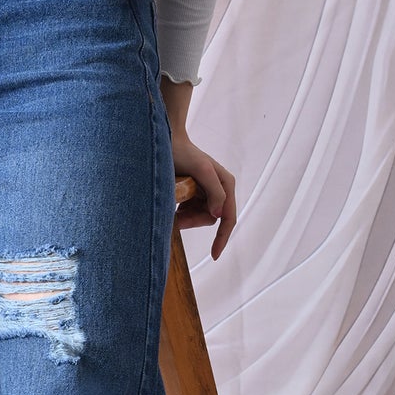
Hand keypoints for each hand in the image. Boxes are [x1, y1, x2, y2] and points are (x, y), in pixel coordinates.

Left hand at [170, 128, 237, 259]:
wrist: (165, 139)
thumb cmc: (182, 152)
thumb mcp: (201, 170)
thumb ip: (213, 191)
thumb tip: (219, 215)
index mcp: (226, 184)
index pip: (228, 218)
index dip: (222, 238)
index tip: (214, 255)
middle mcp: (219, 189)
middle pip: (210, 219)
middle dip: (193, 221)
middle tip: (175, 219)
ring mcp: (206, 191)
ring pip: (198, 216)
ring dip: (185, 216)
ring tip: (173, 206)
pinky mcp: (193, 193)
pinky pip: (190, 210)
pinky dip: (181, 211)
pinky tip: (174, 201)